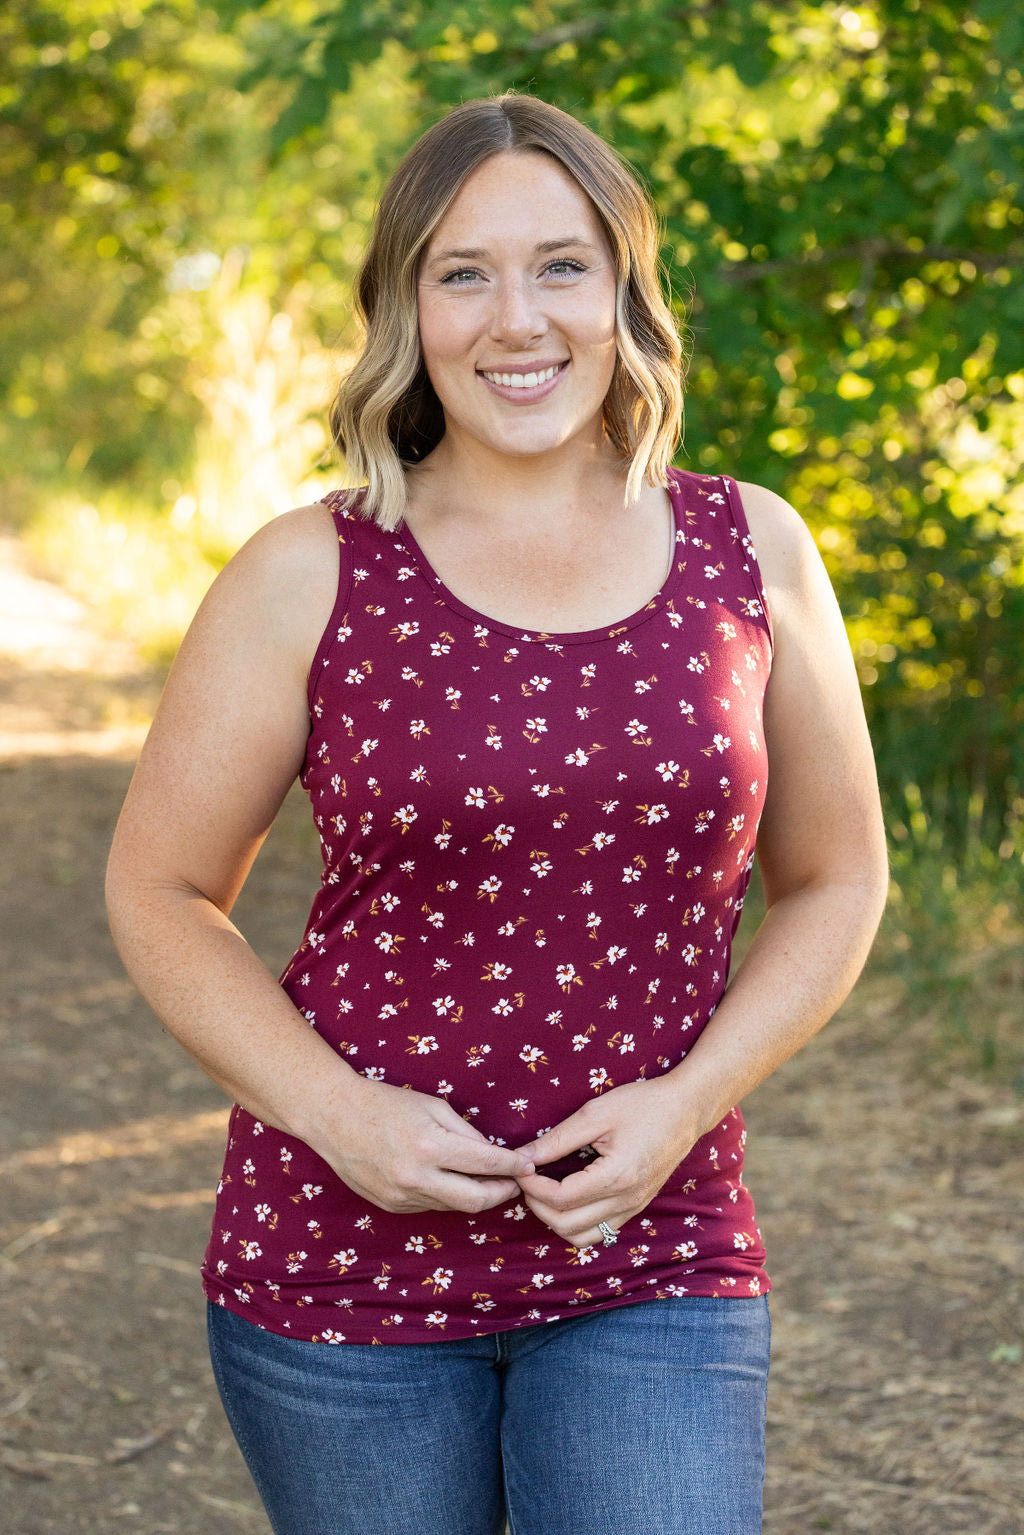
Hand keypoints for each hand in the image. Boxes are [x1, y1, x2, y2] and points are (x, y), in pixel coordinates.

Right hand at [313, 1076, 535, 1215]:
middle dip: (503, 1193)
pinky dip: (447, 1196)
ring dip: (475, 1196)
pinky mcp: (392, 1206)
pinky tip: (451, 1182)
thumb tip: (493, 1154)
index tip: (528, 1165)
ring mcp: (403, 1197)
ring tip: (488, 1182)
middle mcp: (418, 1178)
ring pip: (454, 1206)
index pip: (487, 1165)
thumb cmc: (385, 1103)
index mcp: (431, 1146)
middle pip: (477, 1200)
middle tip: (515, 1183)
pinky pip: (431, 1206)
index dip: (514, 1167)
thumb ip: (466, 1132)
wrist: (334, 1117)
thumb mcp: (433, 1106)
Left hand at [513, 1077, 697, 1248]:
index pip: (561, 1198)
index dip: (533, 1187)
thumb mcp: (595, 1113)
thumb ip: (557, 1139)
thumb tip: (524, 1156)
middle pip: (567, 1225)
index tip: (522, 1168)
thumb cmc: (643, 1104)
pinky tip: (567, 1198)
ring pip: (583, 1238)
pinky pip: (600, 1232)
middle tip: (528, 1180)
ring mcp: (633, 1208)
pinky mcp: (636, 1207)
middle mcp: (627, 1200)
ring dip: (556, 1221)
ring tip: (544, 1192)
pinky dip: (576, 1224)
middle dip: (538, 1206)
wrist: (686, 1109)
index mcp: (617, 1177)